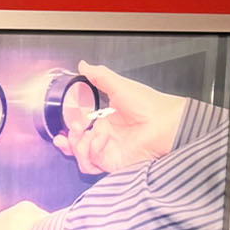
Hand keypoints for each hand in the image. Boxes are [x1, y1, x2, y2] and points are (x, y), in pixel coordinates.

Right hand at [54, 61, 184, 174]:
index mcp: (104, 120)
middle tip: (71, 132)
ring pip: (80, 156)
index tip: (64, 124)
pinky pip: (91, 164)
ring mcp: (107, 150)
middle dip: (67, 140)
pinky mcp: (111, 162)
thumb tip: (84, 65)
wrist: (165, 123)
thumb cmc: (149, 104)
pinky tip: (97, 143)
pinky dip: (89, 155)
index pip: (79, 128)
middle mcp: (105, 137)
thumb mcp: (119, 86)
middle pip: (76, 145)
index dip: (68, 128)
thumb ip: (99, 76)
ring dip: (77, 148)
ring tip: (83, 137)